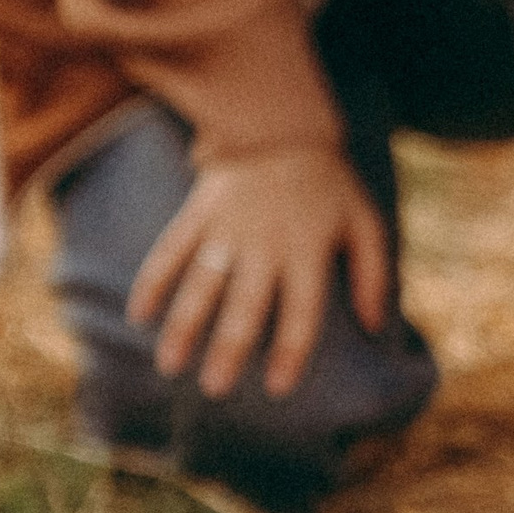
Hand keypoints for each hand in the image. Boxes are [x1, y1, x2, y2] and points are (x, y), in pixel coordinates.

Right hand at [128, 147, 390, 400]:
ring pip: (202, 286)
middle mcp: (265, 245)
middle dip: (228, 352)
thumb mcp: (364, 221)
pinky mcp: (199, 212)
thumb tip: (374, 324)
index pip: (301, 313)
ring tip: (170, 365)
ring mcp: (227, 229)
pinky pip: (169, 251)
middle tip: (214, 389)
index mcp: (307, 251)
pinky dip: (152, 282)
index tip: (277, 388)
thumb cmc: (327, 181)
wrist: (281, 123)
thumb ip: (373, 273)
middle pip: (245, 308)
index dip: (291, 352)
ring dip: (184, 327)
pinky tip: (139, 315)